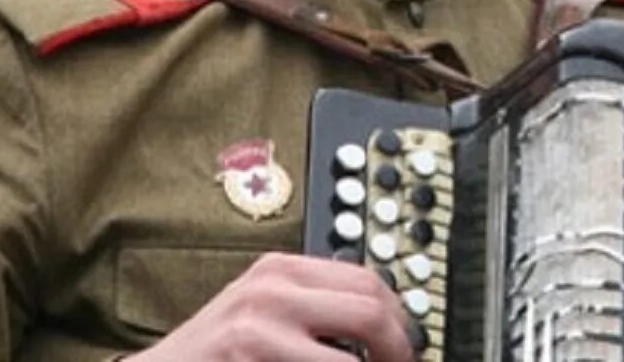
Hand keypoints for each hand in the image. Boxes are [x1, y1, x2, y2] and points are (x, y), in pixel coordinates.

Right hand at [126, 252, 416, 361]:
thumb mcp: (263, 311)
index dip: (401, 320)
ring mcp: (261, 330)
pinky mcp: (251, 360)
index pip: (368, 281)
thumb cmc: (216, 354)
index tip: (407, 346)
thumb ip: (313, 306)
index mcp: (280, 270)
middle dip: (400, 351)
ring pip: (353, 359)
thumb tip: (384, 325)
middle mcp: (273, 291)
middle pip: (372, 312)